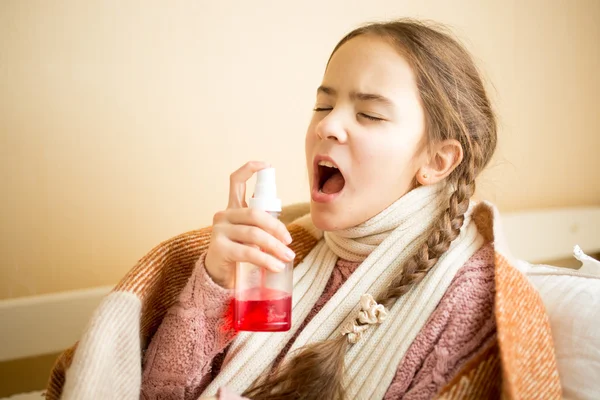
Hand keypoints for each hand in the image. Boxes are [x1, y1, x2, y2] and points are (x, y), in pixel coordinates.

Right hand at [204, 161, 293, 288]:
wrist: (218, 276)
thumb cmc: (238, 252)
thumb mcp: (249, 236)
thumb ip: (260, 227)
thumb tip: (285, 235)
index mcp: (232, 208)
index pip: (236, 181)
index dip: (250, 169)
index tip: (267, 166)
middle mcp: (224, 215)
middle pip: (255, 213)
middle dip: (276, 227)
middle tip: (289, 241)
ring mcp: (219, 230)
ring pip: (254, 234)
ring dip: (275, 247)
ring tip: (288, 257)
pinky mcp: (219, 248)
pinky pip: (248, 252)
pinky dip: (266, 260)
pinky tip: (277, 266)